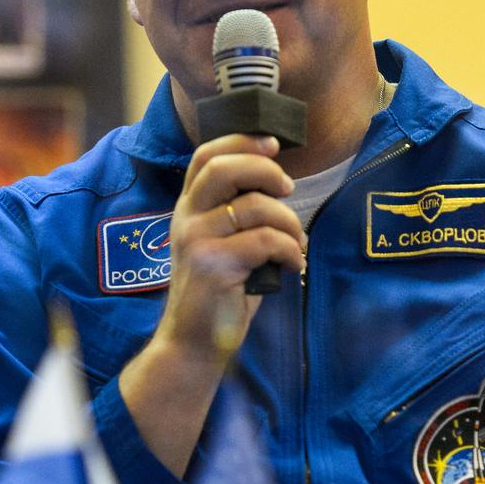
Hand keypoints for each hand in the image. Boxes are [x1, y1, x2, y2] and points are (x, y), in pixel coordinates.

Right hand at [157, 132, 305, 351]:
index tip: (273, 144)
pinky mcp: (214, 266)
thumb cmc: (219, 292)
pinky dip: (290, 250)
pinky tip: (293, 265)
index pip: (206, 156)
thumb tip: (279, 183)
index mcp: (188, 208)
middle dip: (265, 170)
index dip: (240, 141)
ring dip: (289, 222)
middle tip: (288, 189)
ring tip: (297, 243)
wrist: (194, 342)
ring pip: (254, 207)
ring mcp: (197, 241)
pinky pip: (266, 241)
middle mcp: (186, 218)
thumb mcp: (223, 244)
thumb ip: (238, 213)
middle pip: (224, 169)